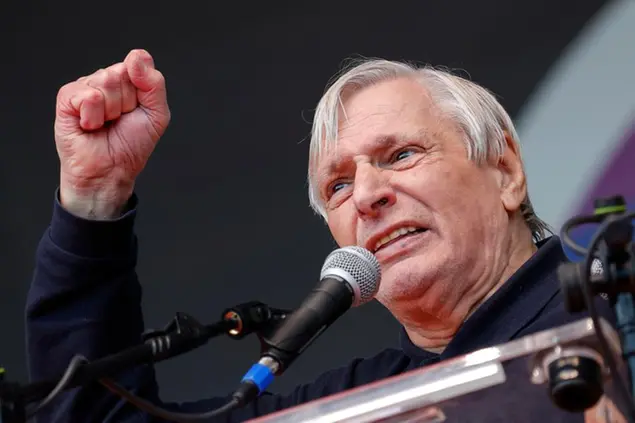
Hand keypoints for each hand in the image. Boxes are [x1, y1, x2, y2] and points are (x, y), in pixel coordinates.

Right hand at [54, 49, 169, 218]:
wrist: (111, 171)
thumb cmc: (131, 145)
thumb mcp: (157, 114)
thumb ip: (154, 83)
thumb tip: (137, 56)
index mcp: (126, 80)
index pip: (138, 66)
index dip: (142, 94)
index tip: (137, 112)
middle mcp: (104, 80)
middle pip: (120, 74)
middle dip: (127, 103)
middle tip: (119, 121)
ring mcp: (84, 87)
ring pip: (105, 83)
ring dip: (111, 112)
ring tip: (105, 125)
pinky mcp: (66, 99)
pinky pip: (88, 96)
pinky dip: (94, 116)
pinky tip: (90, 126)